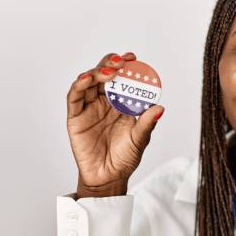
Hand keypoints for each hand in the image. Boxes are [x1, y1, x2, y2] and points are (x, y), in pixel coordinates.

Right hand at [66, 52, 164, 196]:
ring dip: (97, 72)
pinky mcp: (75, 117)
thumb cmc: (125, 157)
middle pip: (104, 75)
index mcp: (121, 103)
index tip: (134, 58)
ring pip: (89, 82)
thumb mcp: (140, 139)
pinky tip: (87, 78)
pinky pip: (75, 97)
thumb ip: (147, 123)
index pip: (123, 79)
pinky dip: (79, 85)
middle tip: (121, 61)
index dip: (127, 67)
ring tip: (108, 71)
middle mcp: (104, 101)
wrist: (109, 177)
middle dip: (111, 64)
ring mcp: (89, 107)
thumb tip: (160, 107)